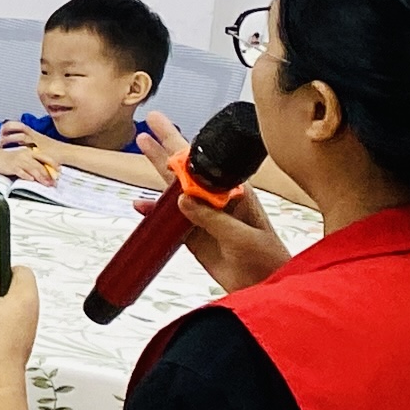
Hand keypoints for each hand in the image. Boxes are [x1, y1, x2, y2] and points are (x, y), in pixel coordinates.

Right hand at [0, 136, 61, 184]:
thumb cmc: (9, 158)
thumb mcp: (23, 158)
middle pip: (40, 165)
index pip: (45, 157)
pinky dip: (27, 176)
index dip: (53, 164)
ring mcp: (19, 160)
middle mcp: (26, 155)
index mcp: (30, 152)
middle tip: (53, 183)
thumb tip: (44, 172)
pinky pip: (21, 171)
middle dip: (48, 175)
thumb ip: (33, 162)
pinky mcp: (12, 166)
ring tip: (46, 184)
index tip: (59, 172)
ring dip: (40, 178)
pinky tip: (31, 180)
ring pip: (32, 169)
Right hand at [135, 116, 291, 291]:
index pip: (204, 165)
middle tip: (151, 121)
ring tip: (142, 147)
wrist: (266, 288)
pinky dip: (154, 213)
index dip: (183, 145)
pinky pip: (169, 221)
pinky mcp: (194, 238)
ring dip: (157, 172)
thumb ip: (214, 219)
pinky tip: (141, 205)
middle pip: (186, 170)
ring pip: (174, 191)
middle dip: (167, 145)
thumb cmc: (268, 260)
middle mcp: (216, 201)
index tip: (165, 128)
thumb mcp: (243, 237)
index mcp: (234, 194)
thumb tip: (183, 200)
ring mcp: (203, 219)